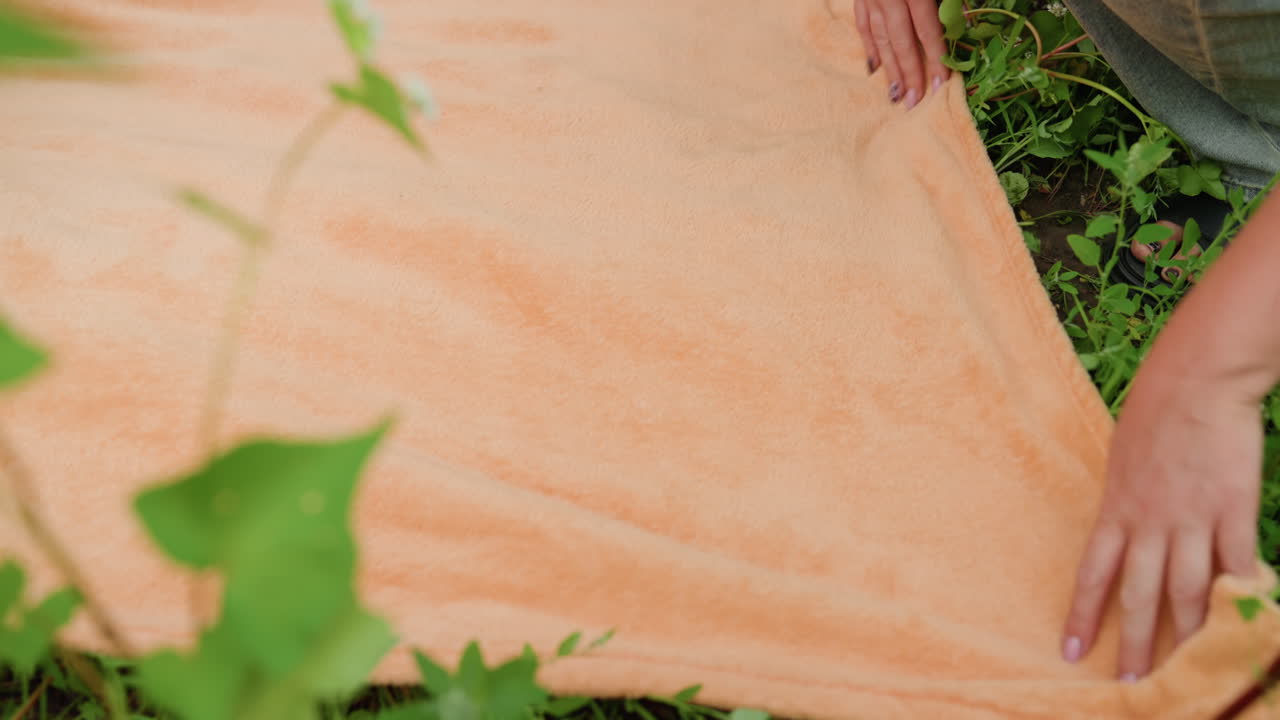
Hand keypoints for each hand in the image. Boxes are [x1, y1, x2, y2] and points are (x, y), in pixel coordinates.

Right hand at [854, 0, 950, 108]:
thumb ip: (947, 3)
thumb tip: (958, 25)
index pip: (927, 32)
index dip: (935, 60)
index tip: (940, 86)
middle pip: (901, 43)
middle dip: (908, 75)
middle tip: (913, 102)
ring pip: (880, 39)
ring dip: (889, 69)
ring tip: (895, 94)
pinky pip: (862, 25)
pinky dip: (869, 47)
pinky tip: (872, 68)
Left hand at [1061, 365, 1261, 679]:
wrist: (1195, 380)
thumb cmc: (1153, 413)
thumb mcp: (1122, 461)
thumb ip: (1125, 502)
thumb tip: (1125, 531)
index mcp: (1116, 509)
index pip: (1092, 574)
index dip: (1081, 615)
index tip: (1070, 652)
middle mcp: (1150, 522)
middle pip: (1140, 595)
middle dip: (1134, 643)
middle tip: (1131, 684)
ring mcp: (1193, 518)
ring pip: (1188, 590)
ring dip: (1187, 634)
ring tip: (1188, 669)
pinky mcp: (1233, 508)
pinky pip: (1240, 562)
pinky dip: (1244, 593)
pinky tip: (1248, 619)